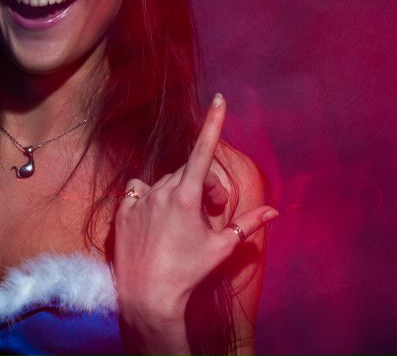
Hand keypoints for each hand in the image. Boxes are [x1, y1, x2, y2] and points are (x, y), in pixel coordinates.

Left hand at [113, 94, 277, 329]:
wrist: (148, 296)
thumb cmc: (188, 272)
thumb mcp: (222, 247)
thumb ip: (248, 224)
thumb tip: (274, 211)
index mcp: (186, 196)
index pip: (203, 151)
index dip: (214, 123)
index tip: (219, 99)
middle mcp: (160, 192)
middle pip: (187, 173)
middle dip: (203, 187)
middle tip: (213, 212)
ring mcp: (138, 201)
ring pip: (162, 182)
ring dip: (176, 192)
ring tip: (183, 220)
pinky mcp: (122, 213)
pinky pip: (137, 192)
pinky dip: (148, 198)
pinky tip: (154, 217)